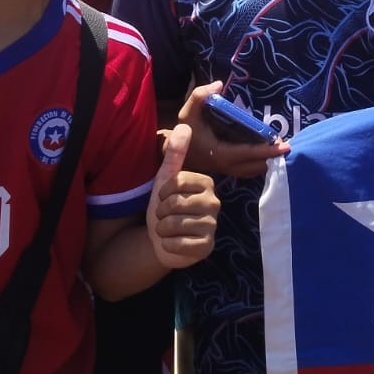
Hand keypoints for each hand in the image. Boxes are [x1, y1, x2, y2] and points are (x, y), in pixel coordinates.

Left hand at [147, 123, 221, 268]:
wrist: (159, 240)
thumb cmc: (164, 207)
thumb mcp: (164, 179)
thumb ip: (174, 154)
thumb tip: (184, 126)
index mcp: (206, 183)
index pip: (176, 182)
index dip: (162, 192)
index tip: (164, 198)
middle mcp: (214, 203)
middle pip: (174, 203)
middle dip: (161, 212)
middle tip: (166, 216)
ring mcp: (212, 226)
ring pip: (174, 224)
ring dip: (163, 229)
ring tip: (168, 230)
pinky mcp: (206, 247)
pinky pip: (179, 243)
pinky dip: (168, 245)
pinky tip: (173, 243)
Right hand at [176, 82, 287, 179]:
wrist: (173, 151)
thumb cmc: (183, 131)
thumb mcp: (187, 112)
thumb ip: (200, 96)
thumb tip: (219, 85)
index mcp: (219, 153)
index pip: (247, 153)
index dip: (266, 150)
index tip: (284, 146)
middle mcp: (225, 165)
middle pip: (255, 166)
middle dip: (272, 158)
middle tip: (289, 147)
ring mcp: (227, 170)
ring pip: (253, 171)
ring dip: (268, 162)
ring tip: (282, 151)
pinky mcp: (228, 170)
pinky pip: (248, 171)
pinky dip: (260, 165)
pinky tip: (269, 157)